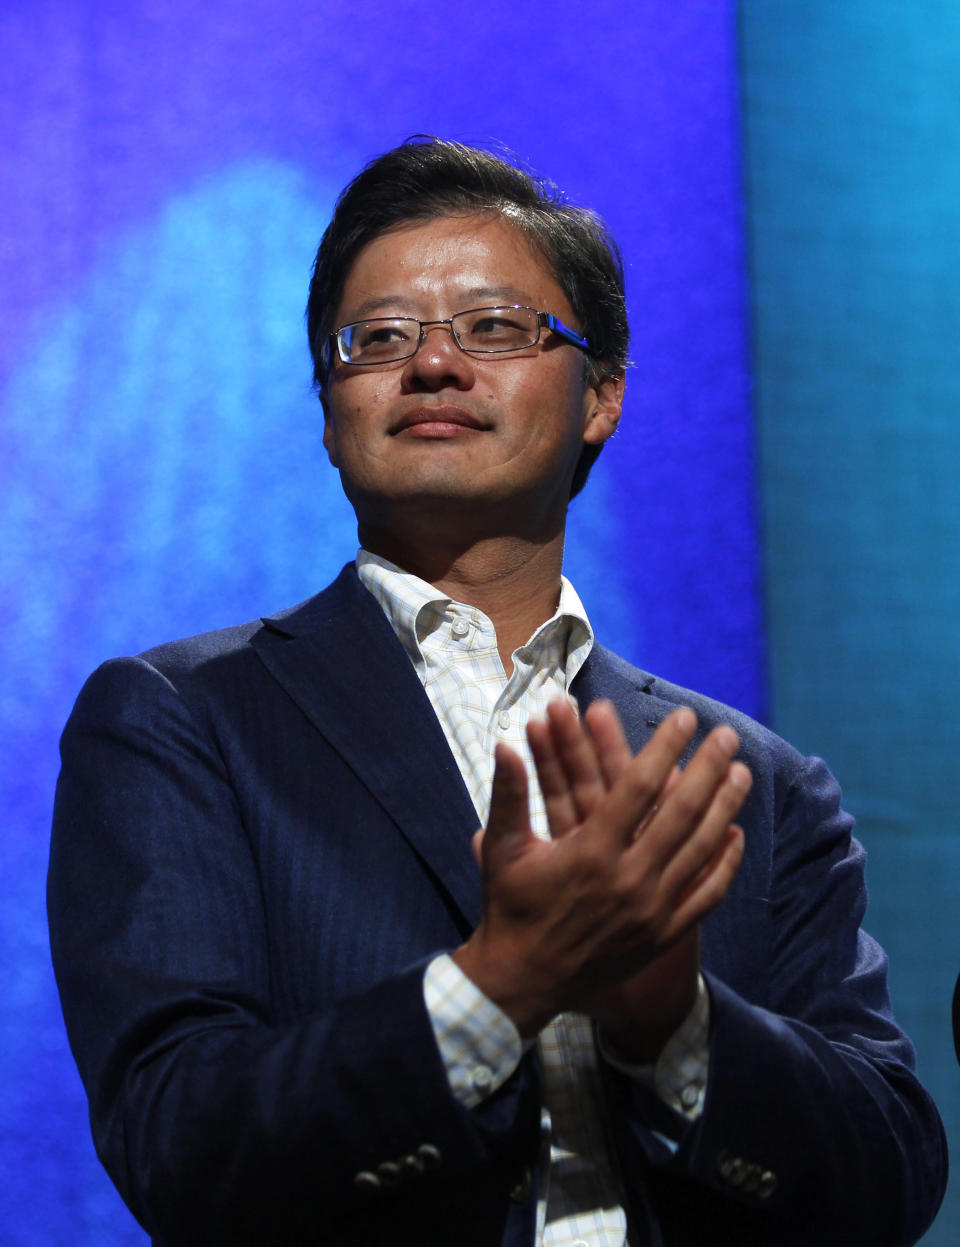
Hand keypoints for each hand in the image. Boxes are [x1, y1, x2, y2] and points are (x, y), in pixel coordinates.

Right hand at [453, 701, 749, 1040]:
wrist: (524, 979)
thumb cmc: (511, 907)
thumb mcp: (502, 848)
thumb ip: (508, 794)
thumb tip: (504, 745)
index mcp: (590, 851)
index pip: (638, 786)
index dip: (665, 747)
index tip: (686, 718)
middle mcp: (628, 878)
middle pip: (682, 812)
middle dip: (708, 768)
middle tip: (728, 735)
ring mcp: (651, 909)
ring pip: (701, 849)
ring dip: (726, 807)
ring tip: (743, 774)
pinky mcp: (663, 934)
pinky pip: (705, 894)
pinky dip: (725, 863)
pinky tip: (737, 835)